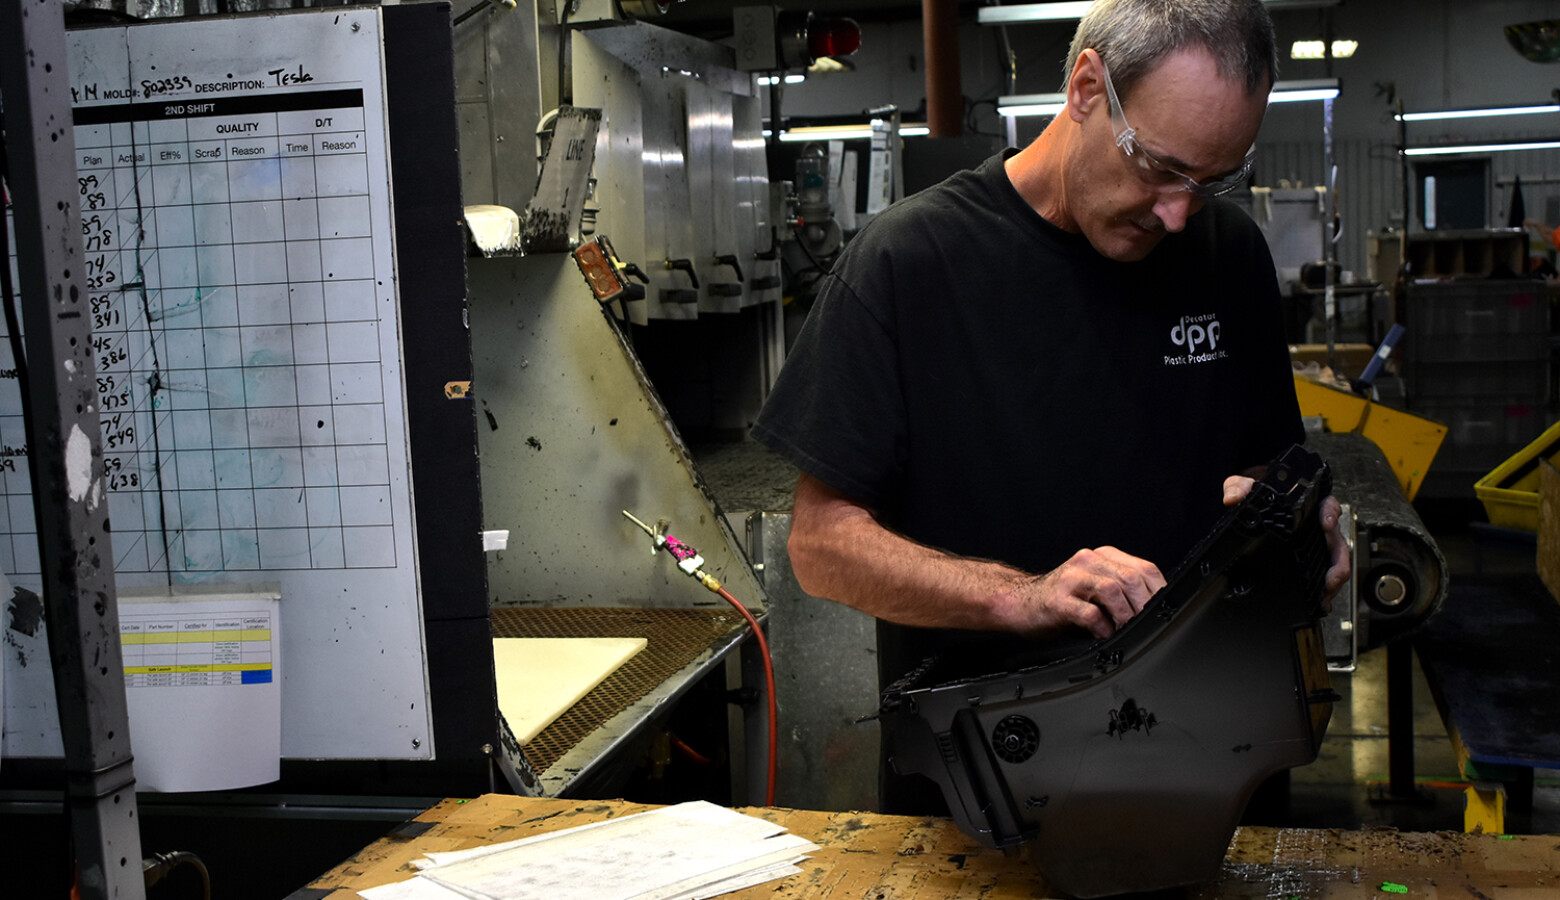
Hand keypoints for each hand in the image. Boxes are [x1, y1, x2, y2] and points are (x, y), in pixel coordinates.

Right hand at [1003, 546, 1165, 639]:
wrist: (1018, 602)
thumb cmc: (1061, 600)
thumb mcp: (1095, 589)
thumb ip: (1122, 592)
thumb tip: (1155, 611)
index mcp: (1102, 557)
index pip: (1144, 568)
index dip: (1159, 592)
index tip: (1164, 612)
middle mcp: (1087, 562)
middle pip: (1130, 578)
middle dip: (1145, 606)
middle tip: (1148, 627)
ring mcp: (1071, 579)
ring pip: (1112, 590)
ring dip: (1125, 616)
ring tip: (1126, 631)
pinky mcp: (1057, 600)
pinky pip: (1088, 613)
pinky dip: (1102, 627)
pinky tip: (1103, 635)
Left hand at [1222, 475, 1351, 609]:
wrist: (1257, 506)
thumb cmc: (1260, 496)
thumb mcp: (1249, 488)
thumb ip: (1240, 487)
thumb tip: (1233, 497)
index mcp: (1308, 506)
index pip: (1328, 506)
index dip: (1330, 513)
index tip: (1326, 522)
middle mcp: (1318, 526)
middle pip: (1337, 542)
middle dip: (1338, 560)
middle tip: (1331, 575)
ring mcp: (1317, 544)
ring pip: (1335, 561)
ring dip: (1334, 578)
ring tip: (1327, 591)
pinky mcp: (1312, 560)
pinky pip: (1322, 574)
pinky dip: (1323, 588)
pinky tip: (1319, 599)